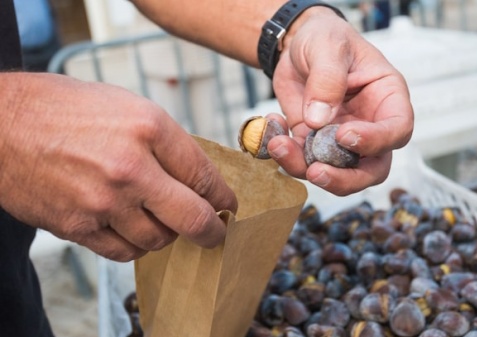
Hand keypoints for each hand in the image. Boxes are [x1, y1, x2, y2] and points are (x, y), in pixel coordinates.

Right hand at [0, 73, 236, 261]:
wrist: (0, 124)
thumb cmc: (62, 108)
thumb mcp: (127, 105)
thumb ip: (166, 141)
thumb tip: (196, 176)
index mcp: (148, 129)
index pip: (204, 175)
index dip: (223, 196)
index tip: (227, 205)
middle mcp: (131, 167)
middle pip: (192, 218)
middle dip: (213, 231)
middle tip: (216, 233)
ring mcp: (103, 201)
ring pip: (159, 240)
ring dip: (168, 235)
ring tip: (163, 222)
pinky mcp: (77, 226)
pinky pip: (123, 251)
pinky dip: (136, 245)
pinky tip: (133, 230)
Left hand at [266, 7, 413, 195]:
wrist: (297, 44)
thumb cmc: (325, 38)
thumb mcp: (328, 46)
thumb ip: (327, 79)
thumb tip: (319, 120)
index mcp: (387, 97)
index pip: (398, 129)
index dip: (377, 140)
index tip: (344, 134)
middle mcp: (370, 125)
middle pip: (373, 168)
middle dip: (345, 179)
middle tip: (316, 172)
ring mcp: (342, 141)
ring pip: (335, 173)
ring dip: (304, 167)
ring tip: (278, 145)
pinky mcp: (314, 145)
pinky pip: (304, 162)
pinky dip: (286, 154)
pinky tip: (272, 129)